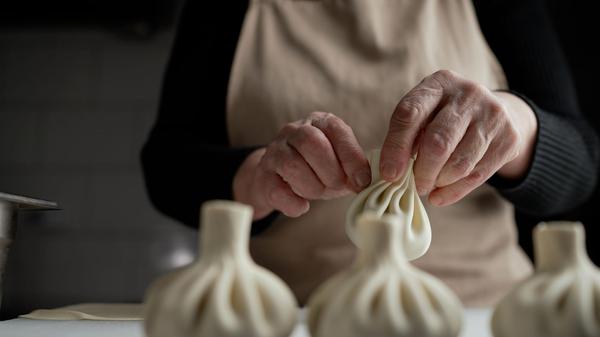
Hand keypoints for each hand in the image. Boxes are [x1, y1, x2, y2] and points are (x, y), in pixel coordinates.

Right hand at [234, 112, 370, 218]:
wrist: (277, 179)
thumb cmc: (317, 170)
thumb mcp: (339, 164)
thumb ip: (354, 169)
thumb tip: (365, 182)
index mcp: (320, 122)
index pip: (336, 130)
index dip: (352, 158)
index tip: (362, 181)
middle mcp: (294, 130)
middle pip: (311, 142)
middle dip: (330, 171)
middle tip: (337, 187)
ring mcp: (274, 151)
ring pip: (292, 165)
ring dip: (312, 186)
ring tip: (318, 193)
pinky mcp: (263, 174)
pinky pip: (277, 190)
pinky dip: (294, 203)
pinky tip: (302, 206)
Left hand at [380, 70, 536, 205]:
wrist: (494, 112)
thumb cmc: (443, 116)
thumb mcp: (424, 114)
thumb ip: (406, 136)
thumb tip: (392, 173)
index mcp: (439, 83)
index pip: (410, 114)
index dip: (396, 147)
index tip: (389, 174)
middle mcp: (468, 94)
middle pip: (438, 143)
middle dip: (422, 172)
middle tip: (415, 185)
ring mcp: (492, 115)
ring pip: (459, 164)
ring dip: (439, 182)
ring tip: (429, 185)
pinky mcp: (509, 138)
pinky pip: (477, 175)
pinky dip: (454, 191)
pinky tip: (441, 195)